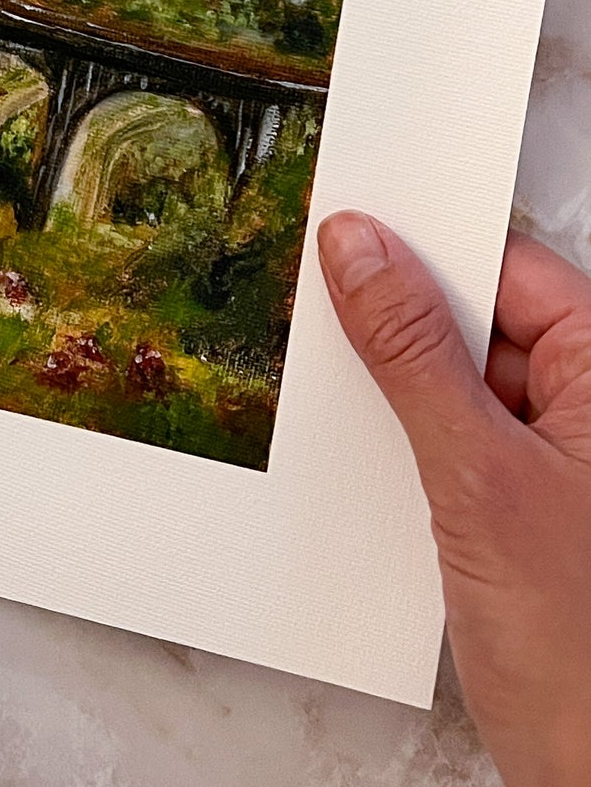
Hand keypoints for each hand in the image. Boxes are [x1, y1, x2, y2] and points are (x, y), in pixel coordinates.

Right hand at [319, 213, 590, 785]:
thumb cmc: (583, 656)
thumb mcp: (477, 477)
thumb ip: (412, 352)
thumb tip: (359, 245)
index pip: (508, 264)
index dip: (424, 242)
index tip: (340, 227)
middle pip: (483, 313)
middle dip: (401, 312)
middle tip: (319, 305)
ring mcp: (565, 456)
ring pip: (462, 375)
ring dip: (400, 384)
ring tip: (342, 395)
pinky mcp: (530, 503)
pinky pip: (460, 434)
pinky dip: (410, 436)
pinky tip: (369, 455)